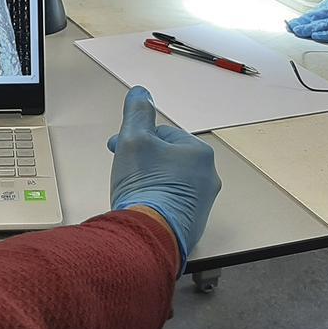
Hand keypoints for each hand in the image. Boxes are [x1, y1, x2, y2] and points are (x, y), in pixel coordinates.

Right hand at [107, 87, 220, 264]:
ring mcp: (202, 203)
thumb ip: (138, 112)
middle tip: (124, 171)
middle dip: (143, 161)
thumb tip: (141, 93)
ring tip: (131, 191)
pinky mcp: (192, 223)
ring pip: (169, 181)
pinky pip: (171, 203)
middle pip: (167, 159)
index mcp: (199, 154)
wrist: (148, 235)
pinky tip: (140, 207)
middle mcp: (207, 178)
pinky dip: (155, 202)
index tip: (119, 148)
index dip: (136, 139)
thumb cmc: (145, 188)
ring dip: (149, 181)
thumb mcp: (134, 139)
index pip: (163, 135)